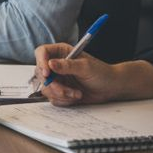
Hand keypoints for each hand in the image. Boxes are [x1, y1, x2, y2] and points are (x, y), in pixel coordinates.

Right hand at [33, 44, 152, 105]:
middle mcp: (56, 64)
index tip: (47, 74)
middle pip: (41, 73)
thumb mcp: (85, 67)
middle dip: (53, 85)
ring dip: (61, 94)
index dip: (41, 62)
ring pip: (46, 88)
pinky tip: (76, 96)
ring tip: (76, 93)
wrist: (111, 88)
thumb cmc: (102, 73)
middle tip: (66, 90)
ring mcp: (57, 78)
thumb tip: (50, 63)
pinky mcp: (60, 90)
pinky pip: (53, 98)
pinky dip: (64, 100)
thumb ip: (67, 65)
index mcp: (61, 52)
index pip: (42, 52)